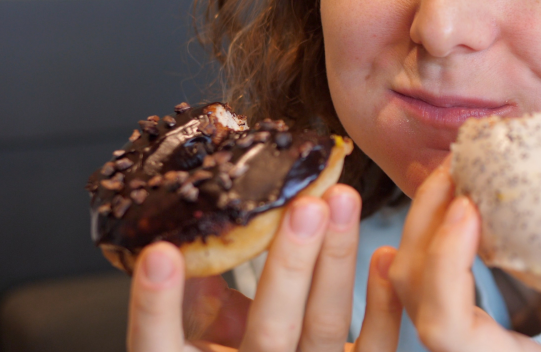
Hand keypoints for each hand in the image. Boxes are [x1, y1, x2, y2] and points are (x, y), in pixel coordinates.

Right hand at [127, 184, 401, 351]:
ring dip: (337, 262)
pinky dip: (383, 305)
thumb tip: (187, 235)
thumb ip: (193, 299)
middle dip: (289, 267)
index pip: (161, 346)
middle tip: (305, 207)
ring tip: (341, 203)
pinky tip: (383, 256)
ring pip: (324, 328)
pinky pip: (374, 348)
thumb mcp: (198, 336)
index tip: (160, 252)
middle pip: (269, 333)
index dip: (157, 305)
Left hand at [389, 161, 540, 351]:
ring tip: (456, 178)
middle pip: (412, 293)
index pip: (442, 326)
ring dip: (421, 228)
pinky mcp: (465, 337)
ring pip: (409, 289)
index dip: (444, 262)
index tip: (470, 207)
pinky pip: (425, 289)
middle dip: (423, 223)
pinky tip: (449, 213)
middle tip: (459, 168)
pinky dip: (427, 247)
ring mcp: (461, 348)